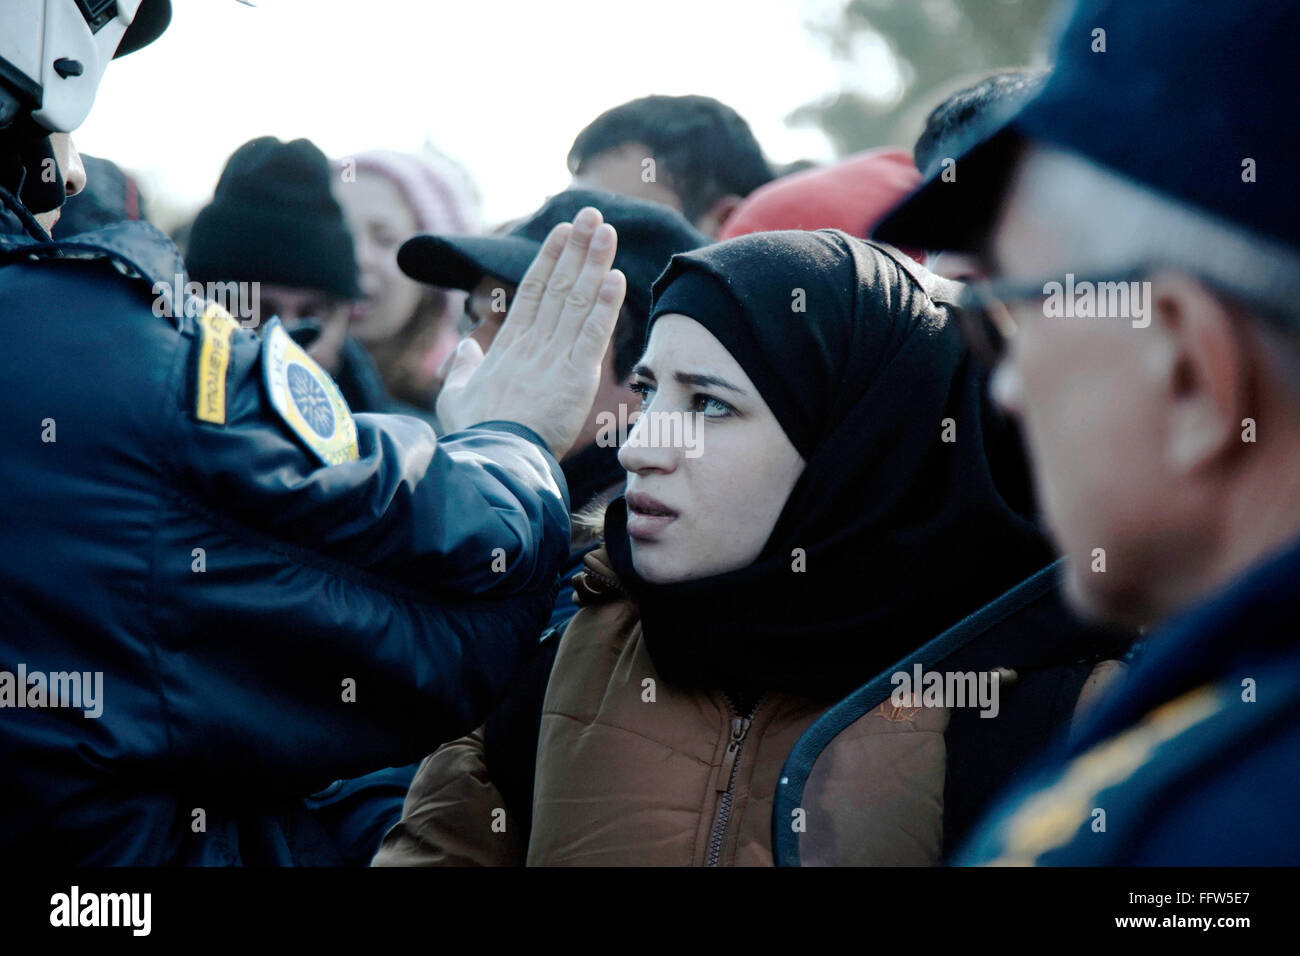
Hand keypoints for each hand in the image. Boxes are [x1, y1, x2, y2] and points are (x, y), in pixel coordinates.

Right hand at [436, 207, 625, 459]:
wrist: (494, 460)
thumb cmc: (475, 435)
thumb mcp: (457, 396)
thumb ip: (463, 368)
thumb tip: (466, 348)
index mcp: (508, 346)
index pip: (532, 292)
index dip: (550, 259)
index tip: (563, 233)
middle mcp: (532, 343)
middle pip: (559, 286)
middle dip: (577, 248)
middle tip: (592, 215)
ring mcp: (555, 357)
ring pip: (578, 301)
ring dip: (594, 263)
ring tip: (607, 230)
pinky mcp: (576, 377)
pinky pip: (594, 334)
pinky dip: (605, 305)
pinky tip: (616, 278)